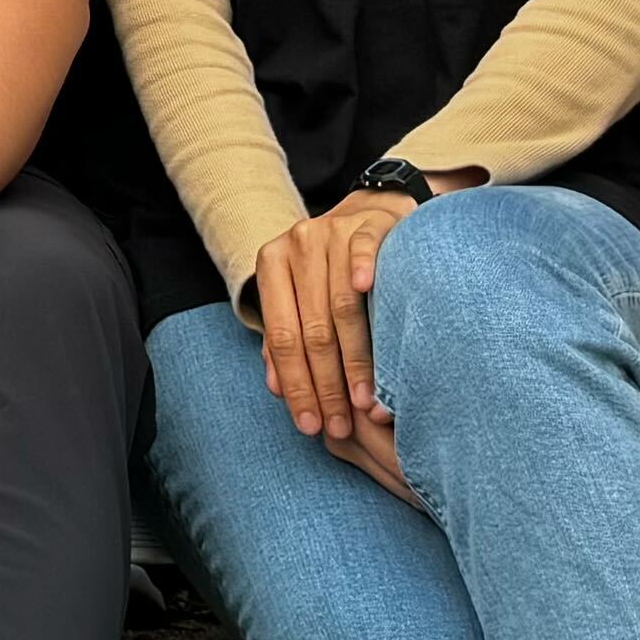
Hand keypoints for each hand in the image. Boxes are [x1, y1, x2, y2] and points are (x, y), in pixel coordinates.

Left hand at [250, 189, 415, 493]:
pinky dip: (364, 273)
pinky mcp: (365, 224)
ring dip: (354, 359)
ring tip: (364, 400)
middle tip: (341, 424)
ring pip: (340, 306)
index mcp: (271, 265)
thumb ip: (286, 339)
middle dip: (326, 384)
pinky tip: (368, 293)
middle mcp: (295, 245)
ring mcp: (331, 232)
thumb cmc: (331, 269)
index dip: (296, 385)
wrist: (368, 214)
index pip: (282, 338)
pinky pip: (363, 252)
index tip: (311, 425)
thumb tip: (275, 389)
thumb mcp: (301, 299)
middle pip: (311, 329)